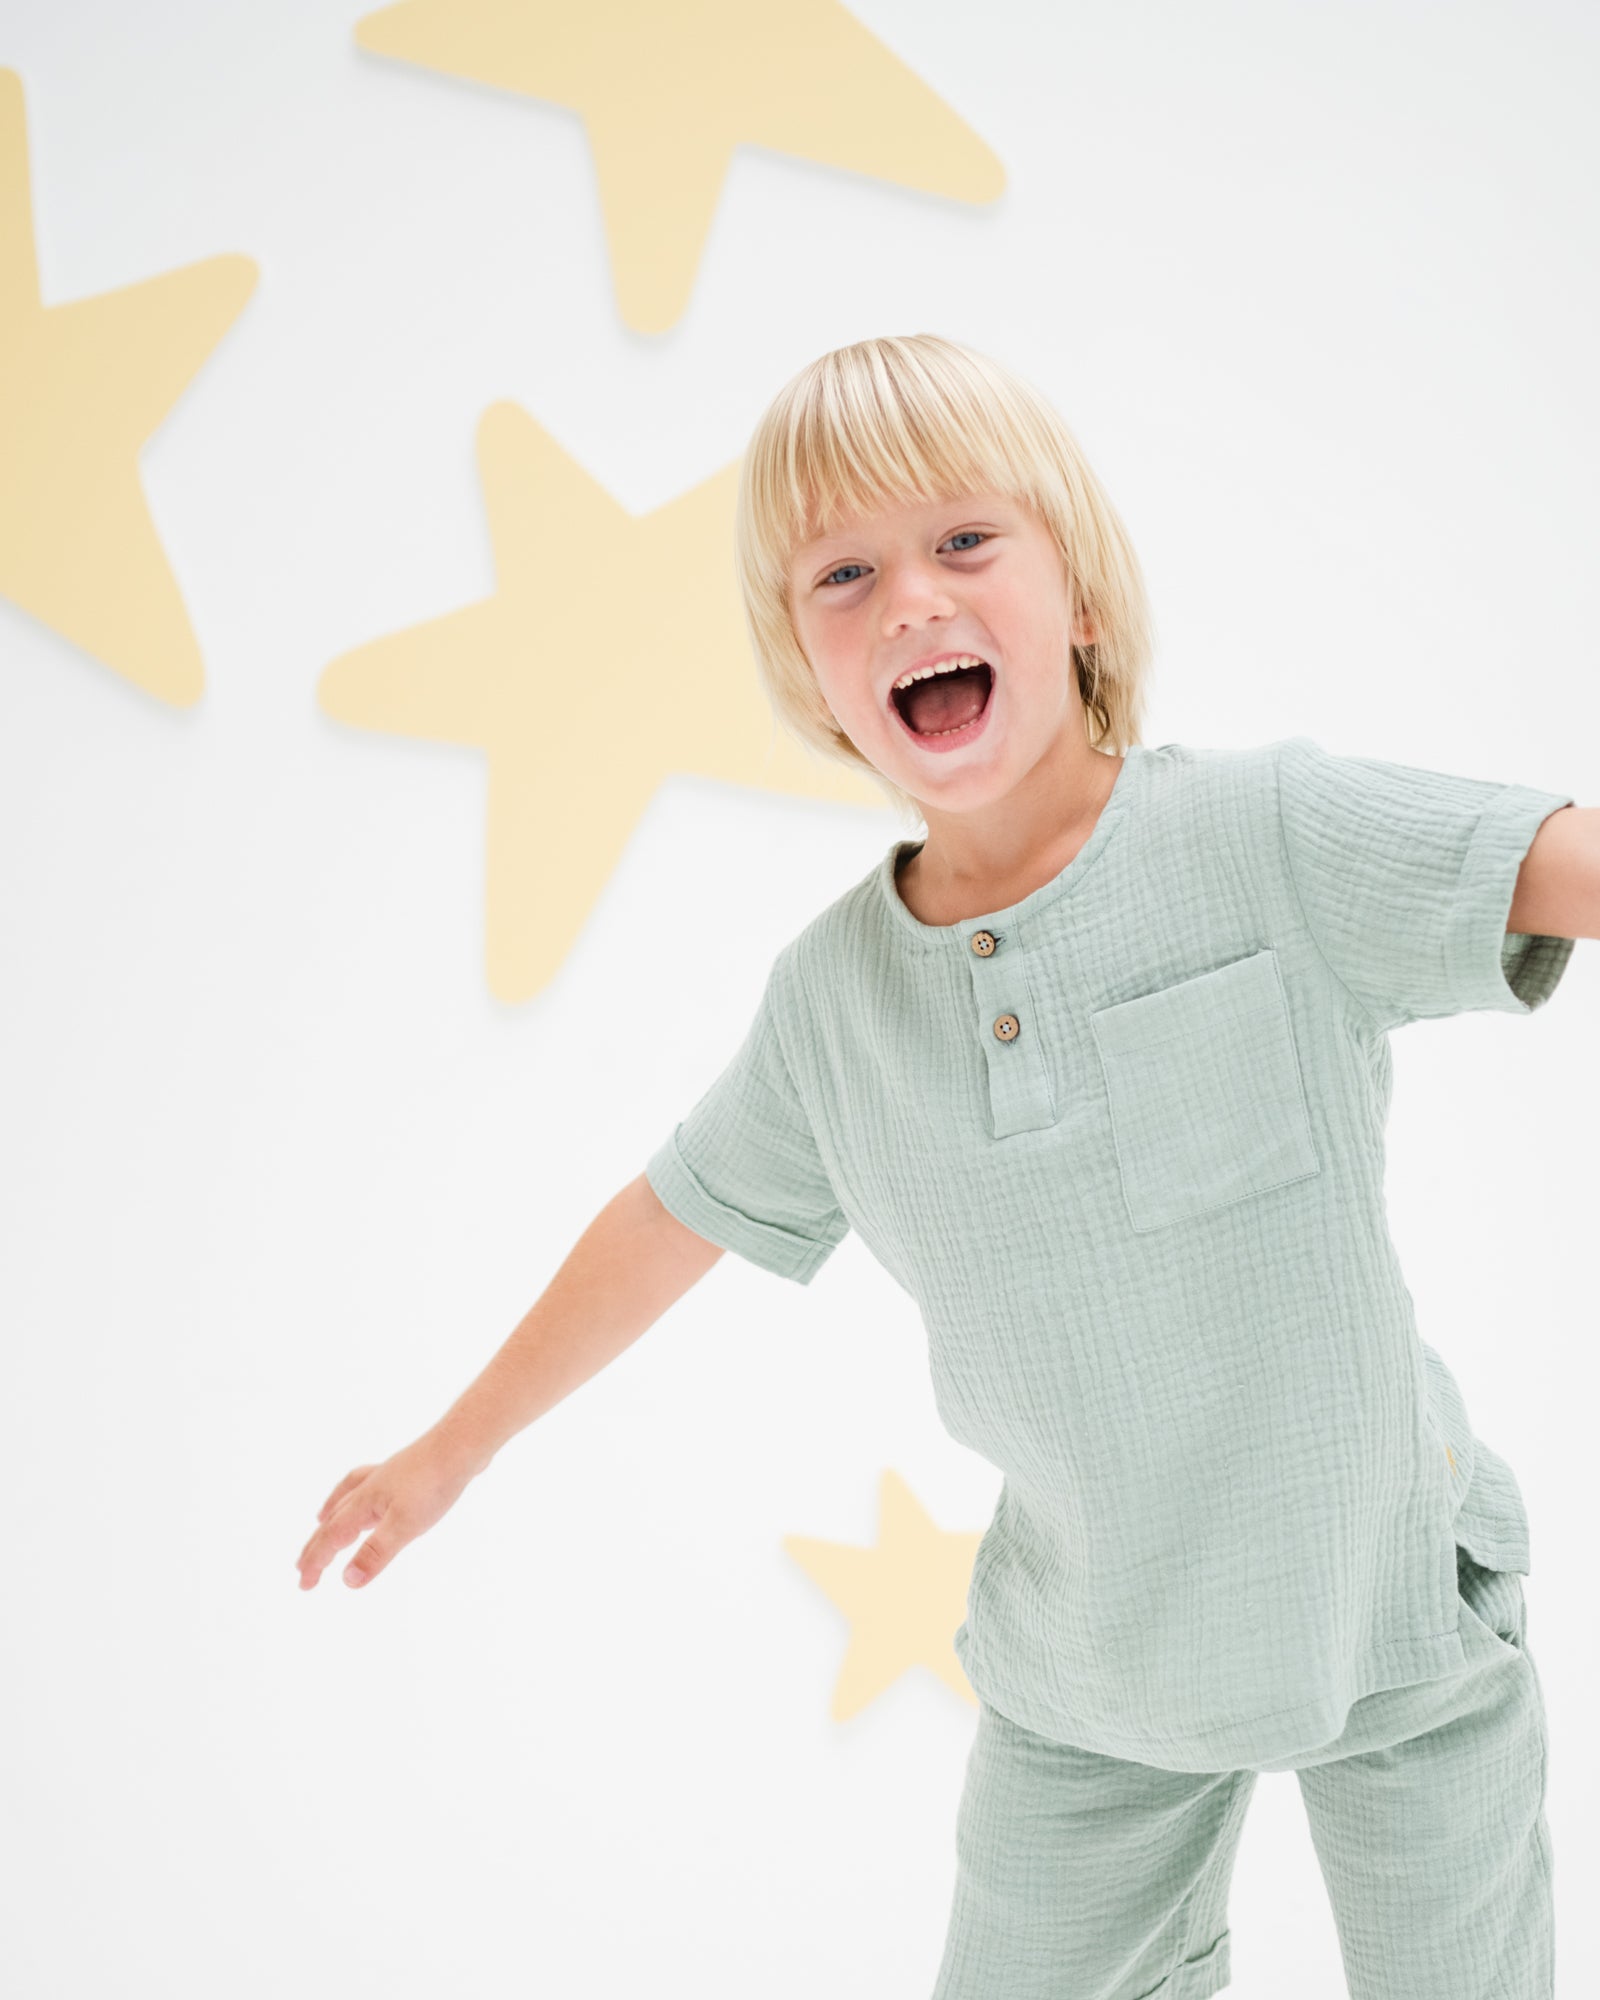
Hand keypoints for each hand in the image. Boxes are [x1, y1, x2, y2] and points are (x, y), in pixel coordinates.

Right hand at [295, 1432, 482, 1590]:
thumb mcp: (404, 1525)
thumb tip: (346, 1582)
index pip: (330, 1538)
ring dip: (331, 1514)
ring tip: (320, 1520)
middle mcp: (368, 1489)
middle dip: (316, 1545)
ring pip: (347, 1498)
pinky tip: (371, 1494)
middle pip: (332, 1520)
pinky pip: (367, 1485)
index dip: (315, 1562)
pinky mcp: (403, 1473)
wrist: (461, 1446)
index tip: (303, 1586)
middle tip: (301, 1567)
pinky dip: (357, 1492)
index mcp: (363, 1504)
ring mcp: (385, 1478)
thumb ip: (375, 1552)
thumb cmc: (433, 1484)